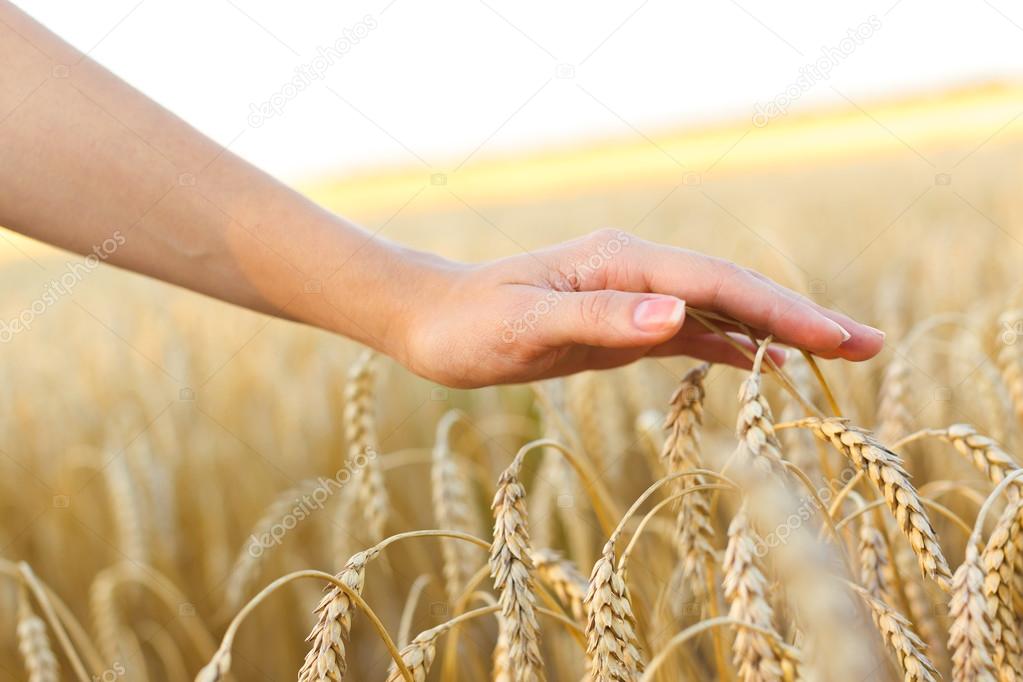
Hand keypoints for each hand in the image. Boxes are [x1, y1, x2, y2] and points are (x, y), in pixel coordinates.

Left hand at [399, 229, 884, 387]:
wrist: (435, 323)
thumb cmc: (474, 323)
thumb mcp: (531, 323)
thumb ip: (605, 318)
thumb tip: (680, 314)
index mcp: (623, 262)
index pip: (717, 284)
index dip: (778, 311)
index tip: (834, 338)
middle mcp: (638, 272)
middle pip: (734, 291)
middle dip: (801, 318)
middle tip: (870, 345)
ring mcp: (634, 296)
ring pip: (720, 311)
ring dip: (777, 332)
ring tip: (839, 353)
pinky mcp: (623, 323)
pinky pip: (691, 332)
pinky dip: (733, 346)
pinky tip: (765, 365)